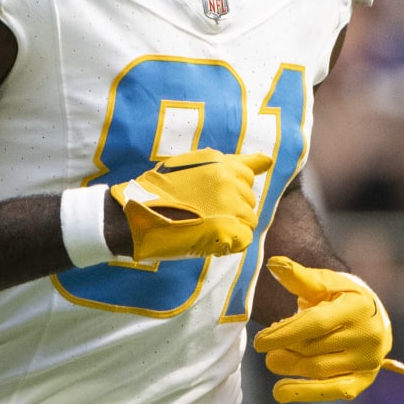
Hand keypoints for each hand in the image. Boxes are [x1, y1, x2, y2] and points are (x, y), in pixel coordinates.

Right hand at [108, 149, 272, 262]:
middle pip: (248, 199)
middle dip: (231, 207)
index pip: (249, 172)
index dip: (233, 187)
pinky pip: (244, 239)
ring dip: (231, 226)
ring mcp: (230, 207)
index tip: (219, 195)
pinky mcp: (228, 231)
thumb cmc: (158, 191)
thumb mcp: (189, 165)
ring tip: (204, 227)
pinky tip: (209, 239)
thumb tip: (268, 161)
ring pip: (248, 219)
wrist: (135, 215)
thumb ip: (229, 163)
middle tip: (202, 212)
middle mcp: (229, 182)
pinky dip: (230, 243)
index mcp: (221, 163)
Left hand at [252, 257, 403, 401]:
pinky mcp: (363, 380)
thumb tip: (273, 263)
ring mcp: (368, 360)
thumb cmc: (340, 296)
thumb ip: (298, 276)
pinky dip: (305, 393)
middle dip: (285, 349)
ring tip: (273, 361)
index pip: (316, 324)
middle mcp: (368, 336)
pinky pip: (332, 391)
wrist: (370, 316)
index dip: (284, 333)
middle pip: (314, 348)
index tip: (259, 341)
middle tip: (265, 350)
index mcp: (357, 307)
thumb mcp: (323, 282)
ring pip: (319, 370)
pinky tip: (281, 392)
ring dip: (290, 368)